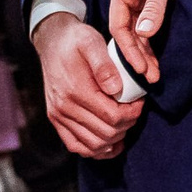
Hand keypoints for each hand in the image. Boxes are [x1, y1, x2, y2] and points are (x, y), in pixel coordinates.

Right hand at [32, 13, 140, 157]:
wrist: (52, 41)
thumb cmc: (76, 40)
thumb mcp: (92, 42)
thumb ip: (105, 66)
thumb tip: (117, 90)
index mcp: (75, 90)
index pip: (113, 117)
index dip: (133, 114)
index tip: (140, 102)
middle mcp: (64, 108)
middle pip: (106, 133)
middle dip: (127, 125)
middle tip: (134, 111)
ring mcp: (58, 116)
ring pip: (93, 145)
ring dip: (115, 139)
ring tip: (124, 123)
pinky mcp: (56, 120)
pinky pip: (76, 146)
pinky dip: (96, 150)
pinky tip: (110, 142)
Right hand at [109, 0, 191, 83]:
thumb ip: (155, 5)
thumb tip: (144, 34)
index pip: (118, 26)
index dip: (128, 51)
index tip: (141, 70)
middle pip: (126, 28)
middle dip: (138, 54)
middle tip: (153, 77)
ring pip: (136, 23)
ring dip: (145, 45)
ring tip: (156, 68)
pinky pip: (144, 14)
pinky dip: (150, 31)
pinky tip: (158, 45)